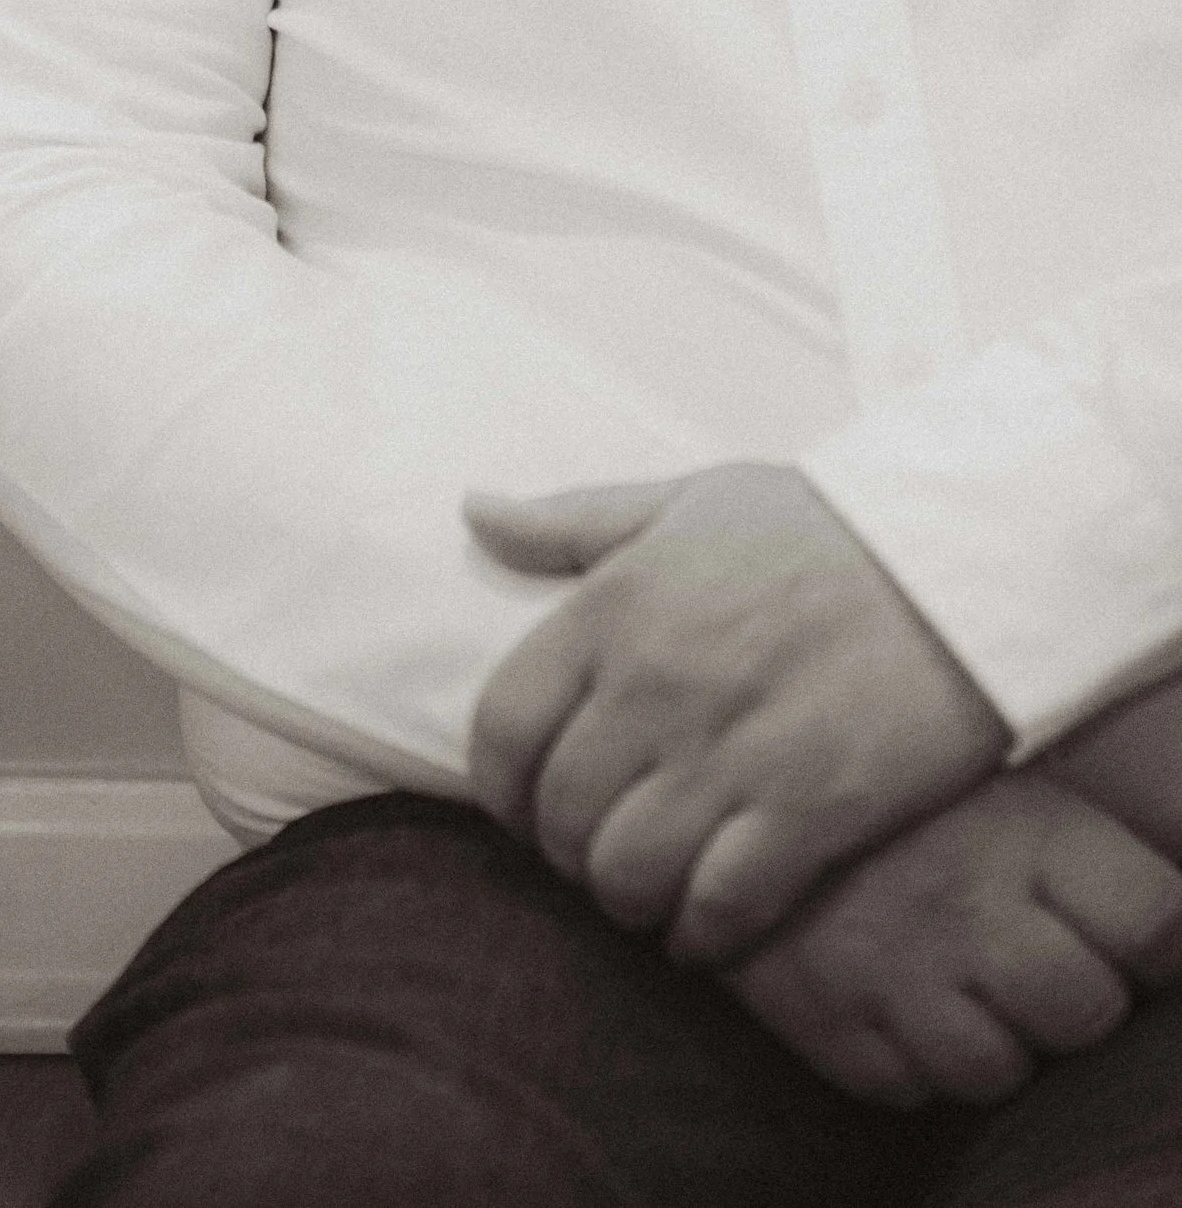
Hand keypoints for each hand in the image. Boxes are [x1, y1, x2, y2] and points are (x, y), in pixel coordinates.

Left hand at [466, 464, 1007, 964]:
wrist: (960, 554)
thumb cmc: (822, 523)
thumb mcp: (686, 500)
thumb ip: (573, 522)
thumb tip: (474, 511)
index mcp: (613, 606)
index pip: (503, 728)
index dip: (501, 789)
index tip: (525, 807)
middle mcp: (655, 684)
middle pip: (562, 816)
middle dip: (569, 853)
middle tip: (598, 857)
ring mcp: (731, 751)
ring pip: (628, 873)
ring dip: (629, 901)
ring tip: (649, 897)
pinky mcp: (810, 807)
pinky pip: (722, 903)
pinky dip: (703, 932)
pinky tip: (708, 930)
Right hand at [731, 771, 1181, 1109]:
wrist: (713, 779)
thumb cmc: (868, 780)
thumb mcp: (976, 769)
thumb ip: (1068, 839)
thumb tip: (1158, 922)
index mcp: (1017, 831)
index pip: (1154, 923)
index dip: (1148, 937)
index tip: (1125, 930)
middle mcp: (968, 911)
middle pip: (1086, 1010)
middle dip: (1071, 995)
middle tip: (1028, 955)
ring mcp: (897, 977)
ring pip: (999, 1071)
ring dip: (990, 1040)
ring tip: (955, 982)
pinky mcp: (832, 1026)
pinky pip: (910, 1088)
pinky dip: (910, 1058)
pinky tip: (892, 997)